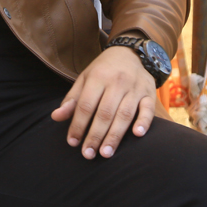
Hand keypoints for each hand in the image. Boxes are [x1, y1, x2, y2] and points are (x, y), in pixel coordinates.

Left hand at [50, 44, 155, 158]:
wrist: (131, 52)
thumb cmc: (103, 70)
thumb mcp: (85, 79)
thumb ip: (72, 99)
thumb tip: (56, 117)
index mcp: (97, 78)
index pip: (85, 105)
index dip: (78, 125)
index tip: (73, 142)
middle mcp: (116, 82)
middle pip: (104, 113)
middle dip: (95, 135)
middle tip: (88, 154)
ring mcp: (134, 88)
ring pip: (124, 114)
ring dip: (115, 136)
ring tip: (106, 153)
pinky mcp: (150, 93)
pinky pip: (147, 109)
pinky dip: (143, 122)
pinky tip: (137, 135)